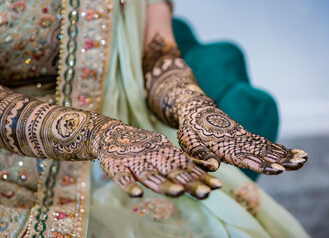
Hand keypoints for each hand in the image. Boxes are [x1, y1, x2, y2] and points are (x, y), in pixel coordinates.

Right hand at [88, 117, 221, 198]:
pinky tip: (137, 195)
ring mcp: (134, 161)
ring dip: (163, 184)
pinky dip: (129, 186)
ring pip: (150, 174)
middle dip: (189, 183)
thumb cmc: (143, 146)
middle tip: (205, 193)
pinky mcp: (116, 166)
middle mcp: (153, 157)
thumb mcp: (165, 151)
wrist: (110, 133)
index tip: (218, 186)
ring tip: (177, 193)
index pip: (185, 168)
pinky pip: (122, 177)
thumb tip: (210, 167)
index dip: (201, 177)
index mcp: (165, 154)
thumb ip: (184, 162)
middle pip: (171, 172)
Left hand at [177, 96, 307, 173]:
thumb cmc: (191, 129)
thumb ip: (201, 155)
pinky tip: (290, 153)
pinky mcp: (245, 135)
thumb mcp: (189, 142)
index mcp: (225, 147)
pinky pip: (264, 142)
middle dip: (282, 159)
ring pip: (267, 146)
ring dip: (285, 153)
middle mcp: (238, 142)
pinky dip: (278, 148)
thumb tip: (214, 167)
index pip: (246, 158)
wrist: (196, 108)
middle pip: (263, 152)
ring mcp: (243, 137)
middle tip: (300, 163)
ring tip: (304, 159)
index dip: (261, 164)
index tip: (278, 169)